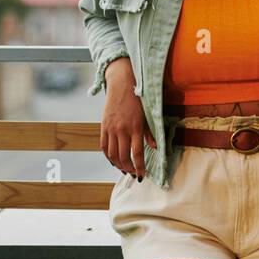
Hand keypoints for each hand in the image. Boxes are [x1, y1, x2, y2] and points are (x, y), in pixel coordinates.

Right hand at [100, 57, 155, 177]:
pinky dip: (108, 156)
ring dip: (119, 165)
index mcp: (135, 127)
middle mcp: (122, 130)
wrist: (122, 84)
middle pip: (123, 157)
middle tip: (134, 174)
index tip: (143, 175)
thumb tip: (154, 148)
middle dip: (129, 169)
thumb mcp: (147, 115)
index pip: (137, 153)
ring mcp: (111, 129)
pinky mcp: (103, 126)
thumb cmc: (138, 99)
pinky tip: (114, 161)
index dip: (140, 166)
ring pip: (112, 154)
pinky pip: (104, 146)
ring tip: (125, 169)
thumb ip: (150, 133)